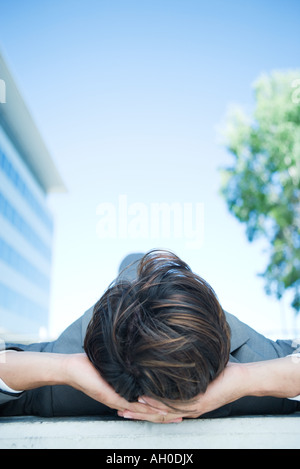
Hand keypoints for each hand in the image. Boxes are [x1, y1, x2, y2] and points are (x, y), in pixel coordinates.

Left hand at [66, 354, 179, 419]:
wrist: (71, 370)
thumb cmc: (91, 367)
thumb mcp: (114, 367)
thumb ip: (127, 366)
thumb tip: (140, 355)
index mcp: (124, 396)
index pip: (148, 406)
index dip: (165, 408)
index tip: (181, 407)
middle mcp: (123, 402)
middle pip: (149, 414)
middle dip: (168, 415)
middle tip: (185, 415)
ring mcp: (119, 400)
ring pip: (144, 412)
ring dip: (161, 414)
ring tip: (178, 414)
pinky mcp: (113, 397)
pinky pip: (133, 405)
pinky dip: (147, 408)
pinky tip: (159, 407)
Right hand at [119, 363, 244, 422]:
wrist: (243, 380)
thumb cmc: (222, 374)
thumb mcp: (200, 373)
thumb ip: (184, 371)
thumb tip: (169, 357)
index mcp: (186, 404)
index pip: (159, 410)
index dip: (140, 410)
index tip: (123, 406)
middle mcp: (188, 409)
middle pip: (157, 415)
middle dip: (136, 413)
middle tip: (117, 410)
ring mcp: (193, 406)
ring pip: (163, 412)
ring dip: (143, 410)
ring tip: (126, 406)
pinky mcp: (199, 401)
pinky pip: (175, 403)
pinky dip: (158, 402)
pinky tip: (145, 398)